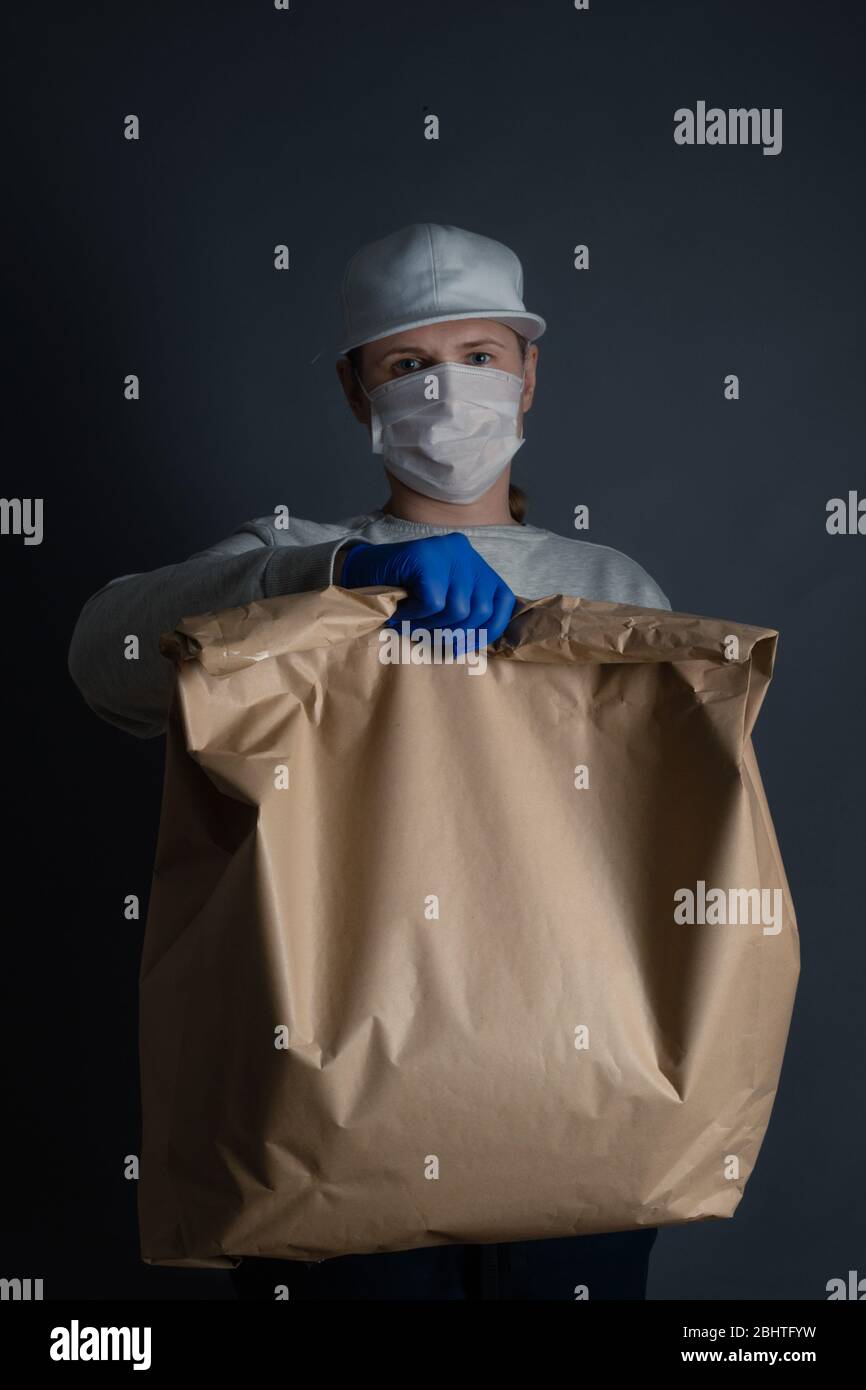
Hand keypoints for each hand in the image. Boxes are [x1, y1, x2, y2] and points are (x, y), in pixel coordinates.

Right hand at [340, 532, 515, 648]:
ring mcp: (447, 552)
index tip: (468, 646)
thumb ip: (465, 611)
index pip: (503, 600)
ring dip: (432, 624)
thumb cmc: (400, 593)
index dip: (490, 629)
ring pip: (459, 609)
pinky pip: (434, 603)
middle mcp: (465, 552)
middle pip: (481, 610)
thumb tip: (483, 642)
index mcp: (474, 564)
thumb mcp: (441, 599)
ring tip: (412, 622)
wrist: (359, 571)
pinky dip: (416, 615)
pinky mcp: (428, 558)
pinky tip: (402, 611)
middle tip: (428, 635)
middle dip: (454, 632)